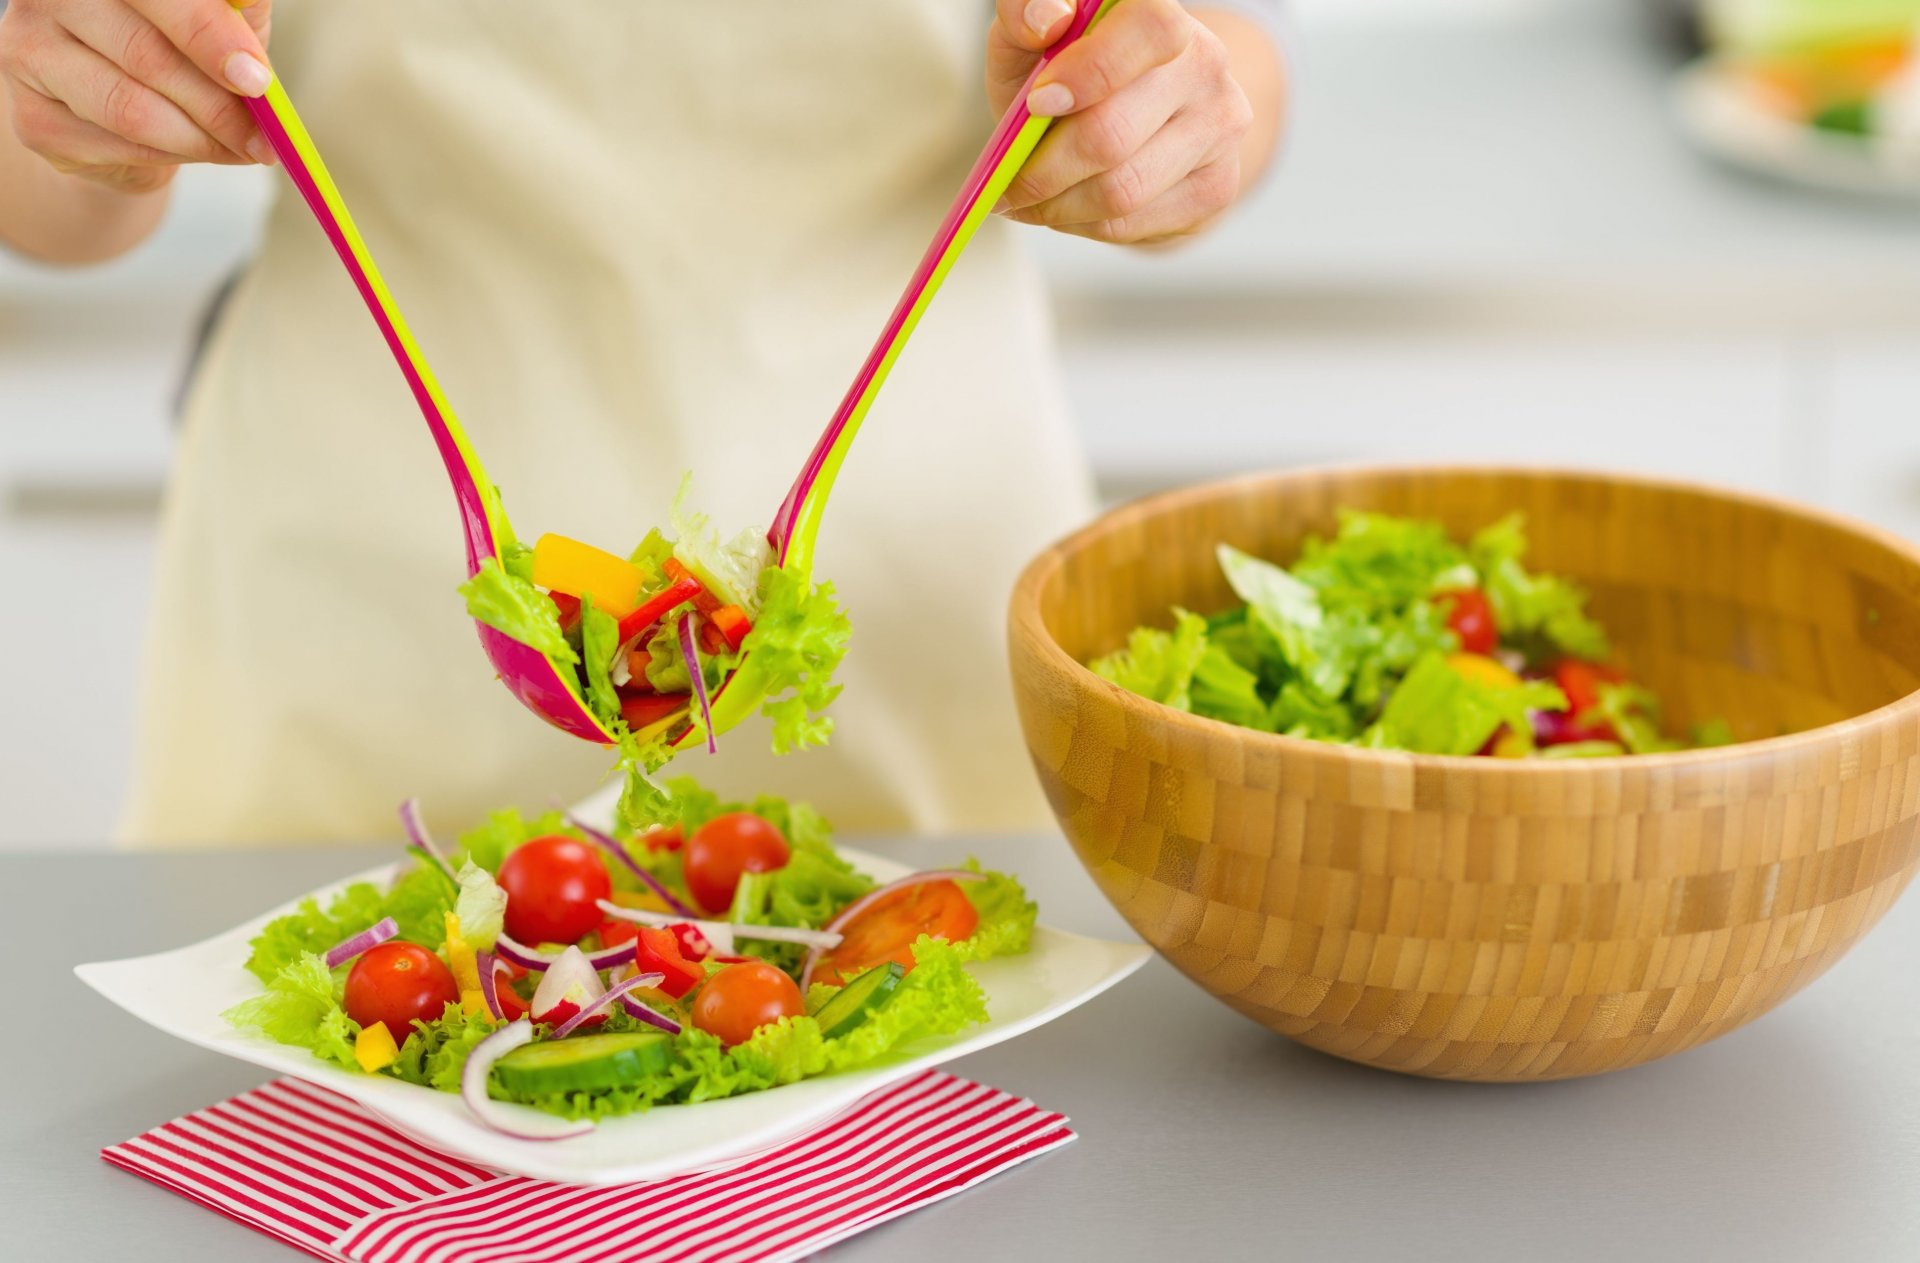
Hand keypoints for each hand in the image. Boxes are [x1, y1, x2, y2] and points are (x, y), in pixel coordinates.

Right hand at [0, 0, 273, 194]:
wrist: (128, 114)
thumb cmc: (181, 51)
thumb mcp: (220, 21)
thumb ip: (236, 16)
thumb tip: (253, 30)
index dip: (208, 33)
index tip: (257, 80)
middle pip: (145, 54)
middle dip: (218, 105)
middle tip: (264, 138)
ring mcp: (28, 51)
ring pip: (131, 109)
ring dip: (200, 139)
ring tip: (239, 147)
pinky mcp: (31, 117)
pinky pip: (117, 146)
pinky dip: (171, 158)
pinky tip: (193, 150)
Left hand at [988, 0, 1253, 244]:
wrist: (1145, 114)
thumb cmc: (1072, 72)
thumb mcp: (1035, 39)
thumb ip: (1025, 15)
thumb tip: (1046, 19)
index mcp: (1161, 12)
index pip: (1148, 32)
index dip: (1088, 73)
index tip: (1037, 104)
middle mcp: (1204, 63)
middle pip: (1114, 135)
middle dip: (1043, 172)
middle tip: (1007, 187)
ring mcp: (1219, 126)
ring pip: (1122, 192)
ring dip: (1058, 208)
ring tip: (1031, 202)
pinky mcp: (1218, 184)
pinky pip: (1134, 223)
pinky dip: (1085, 225)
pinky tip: (1069, 210)